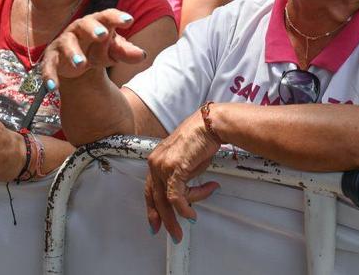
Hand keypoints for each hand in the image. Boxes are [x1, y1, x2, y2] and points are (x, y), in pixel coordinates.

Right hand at [39, 9, 146, 85]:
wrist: (78, 62)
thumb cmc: (100, 50)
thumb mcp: (113, 51)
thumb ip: (126, 52)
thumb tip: (142, 55)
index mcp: (97, 23)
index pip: (107, 16)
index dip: (117, 17)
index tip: (129, 21)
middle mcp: (78, 29)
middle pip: (84, 25)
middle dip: (93, 30)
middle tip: (103, 36)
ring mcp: (64, 43)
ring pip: (66, 44)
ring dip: (72, 53)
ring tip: (81, 64)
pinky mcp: (51, 58)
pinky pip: (48, 66)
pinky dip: (49, 75)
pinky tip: (53, 87)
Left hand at [144, 111, 222, 241]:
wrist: (209, 125)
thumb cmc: (200, 140)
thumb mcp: (187, 164)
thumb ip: (182, 180)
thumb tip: (187, 198)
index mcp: (156, 160)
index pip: (149, 189)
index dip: (152, 208)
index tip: (155, 223)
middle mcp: (155, 163)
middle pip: (155, 198)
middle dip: (165, 219)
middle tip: (173, 233)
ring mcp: (162, 166)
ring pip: (166, 200)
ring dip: (180, 214)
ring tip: (190, 220)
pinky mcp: (174, 169)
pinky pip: (177, 197)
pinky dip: (185, 207)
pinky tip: (191, 213)